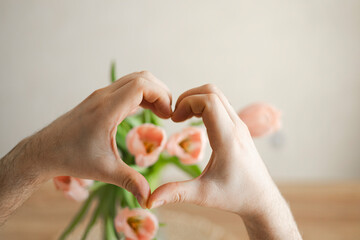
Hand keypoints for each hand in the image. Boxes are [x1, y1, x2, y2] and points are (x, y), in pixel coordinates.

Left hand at [32, 71, 171, 206]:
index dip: (161, 96)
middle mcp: (104, 97)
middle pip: (142, 78)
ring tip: (160, 113)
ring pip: (134, 80)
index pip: (141, 86)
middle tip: (167, 114)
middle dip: (161, 93)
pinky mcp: (99, 99)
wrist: (44, 151)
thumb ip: (130, 181)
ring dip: (151, 92)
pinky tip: (145, 112)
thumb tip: (150, 198)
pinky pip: (126, 88)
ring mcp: (100, 96)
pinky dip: (141, 95)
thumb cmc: (72, 158)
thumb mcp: (104, 170)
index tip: (168, 116)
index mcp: (107, 110)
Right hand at [148, 84, 275, 213]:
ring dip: (196, 100)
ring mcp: (239, 125)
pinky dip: (204, 106)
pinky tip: (195, 123)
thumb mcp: (204, 196)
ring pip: (217, 96)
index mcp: (227, 138)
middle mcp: (236, 126)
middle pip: (212, 92)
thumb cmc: (236, 196)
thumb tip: (148, 200)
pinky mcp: (239, 128)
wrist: (261, 199)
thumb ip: (176, 194)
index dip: (186, 103)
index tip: (173, 120)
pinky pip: (221, 105)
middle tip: (175, 116)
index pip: (209, 101)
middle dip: (188, 98)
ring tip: (182, 118)